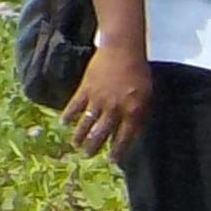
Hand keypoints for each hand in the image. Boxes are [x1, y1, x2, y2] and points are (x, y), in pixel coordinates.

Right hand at [62, 41, 153, 159]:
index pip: (123, 137)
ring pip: (86, 123)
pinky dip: (68, 115)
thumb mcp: (147, 97)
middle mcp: (114, 108)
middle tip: (87, 155)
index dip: (117, 151)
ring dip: (79, 136)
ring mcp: (98, 99)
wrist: (123, 50)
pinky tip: (63, 123)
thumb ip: (139, 116)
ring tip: (75, 144)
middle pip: (101, 134)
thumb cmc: (138, 73)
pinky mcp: (86, 88)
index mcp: (132, 111)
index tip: (112, 160)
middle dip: (93, 147)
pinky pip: (74, 105)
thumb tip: (132, 135)